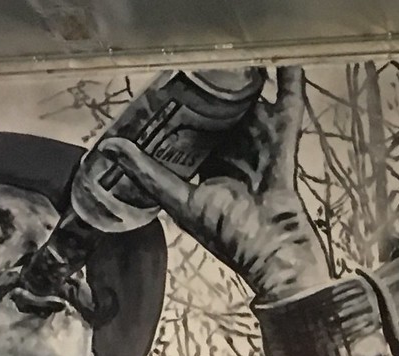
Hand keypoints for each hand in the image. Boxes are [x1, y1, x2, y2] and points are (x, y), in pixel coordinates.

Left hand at [104, 66, 329, 305]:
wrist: (276, 258)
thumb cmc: (233, 240)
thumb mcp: (182, 202)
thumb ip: (148, 174)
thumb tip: (111, 148)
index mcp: (211, 173)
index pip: (194, 135)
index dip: (184, 111)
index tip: (170, 87)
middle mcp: (237, 161)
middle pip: (226, 117)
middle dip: (216, 92)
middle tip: (203, 63)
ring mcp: (262, 154)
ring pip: (254, 110)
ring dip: (249, 84)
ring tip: (239, 55)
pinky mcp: (284, 151)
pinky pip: (287, 114)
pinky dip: (288, 89)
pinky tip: (285, 62)